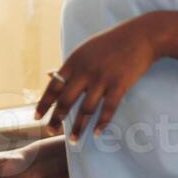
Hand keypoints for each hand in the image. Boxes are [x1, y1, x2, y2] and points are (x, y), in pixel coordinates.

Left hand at [35, 15, 161, 141]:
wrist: (141, 36)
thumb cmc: (110, 43)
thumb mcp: (84, 50)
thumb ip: (68, 66)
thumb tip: (49, 74)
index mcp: (73, 62)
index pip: (53, 87)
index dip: (44, 104)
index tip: (36, 117)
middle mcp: (85, 72)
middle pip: (66, 100)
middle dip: (56, 119)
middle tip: (51, 131)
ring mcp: (102, 79)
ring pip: (86, 109)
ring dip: (78, 127)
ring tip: (73, 141)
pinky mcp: (120, 85)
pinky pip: (108, 109)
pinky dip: (101, 123)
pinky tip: (96, 133)